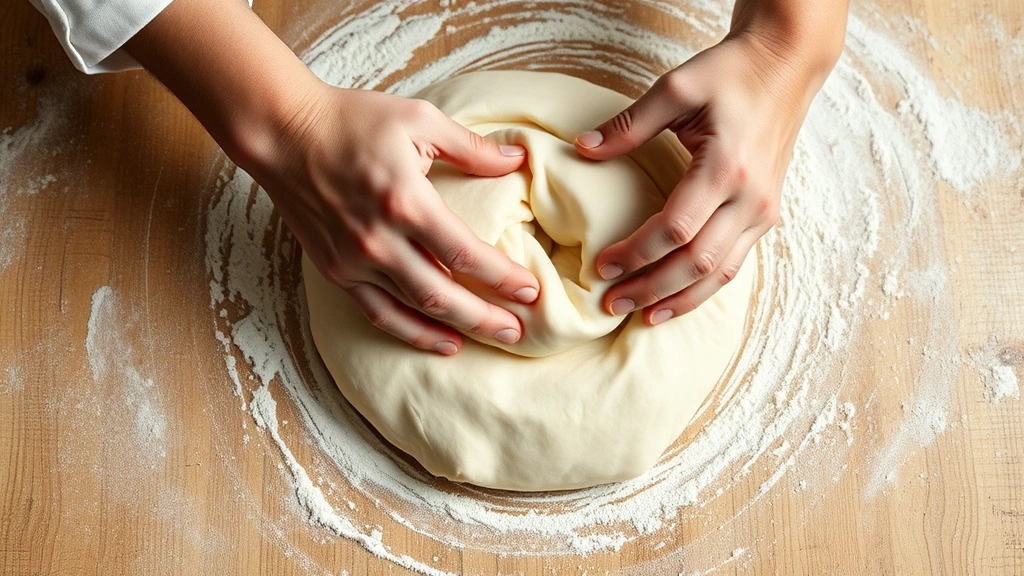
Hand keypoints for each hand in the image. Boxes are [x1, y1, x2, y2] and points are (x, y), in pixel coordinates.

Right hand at [246, 86, 539, 354]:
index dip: (502, 277)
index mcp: (404, 201)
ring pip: (413, 309)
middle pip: (443, 294)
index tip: (531, 290)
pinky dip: (412, 332)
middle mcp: (378, 240)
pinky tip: (443, 342)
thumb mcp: (419, 120)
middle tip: (520, 331)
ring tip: (494, 337)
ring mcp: (354, 260)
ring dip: (457, 329)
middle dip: (486, 316)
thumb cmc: (352, 120)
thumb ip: (471, 147)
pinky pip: (379, 313)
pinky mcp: (336, 271)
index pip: (465, 253)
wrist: (284, 133)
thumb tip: (517, 159)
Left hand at [575, 26, 840, 324]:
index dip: (635, 253)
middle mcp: (751, 198)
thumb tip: (582, 148)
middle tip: (611, 304)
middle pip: (696, 262)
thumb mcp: (676, 89)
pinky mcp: (767, 213)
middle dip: (651, 288)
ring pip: (720, 273)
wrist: (786, 63)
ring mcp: (764, 210)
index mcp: (726, 168)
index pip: (675, 229)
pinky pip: (735, 263)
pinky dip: (704, 287)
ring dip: (680, 299)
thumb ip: (629, 124)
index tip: (601, 266)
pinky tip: (678, 299)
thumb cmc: (730, 73)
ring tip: (643, 316)